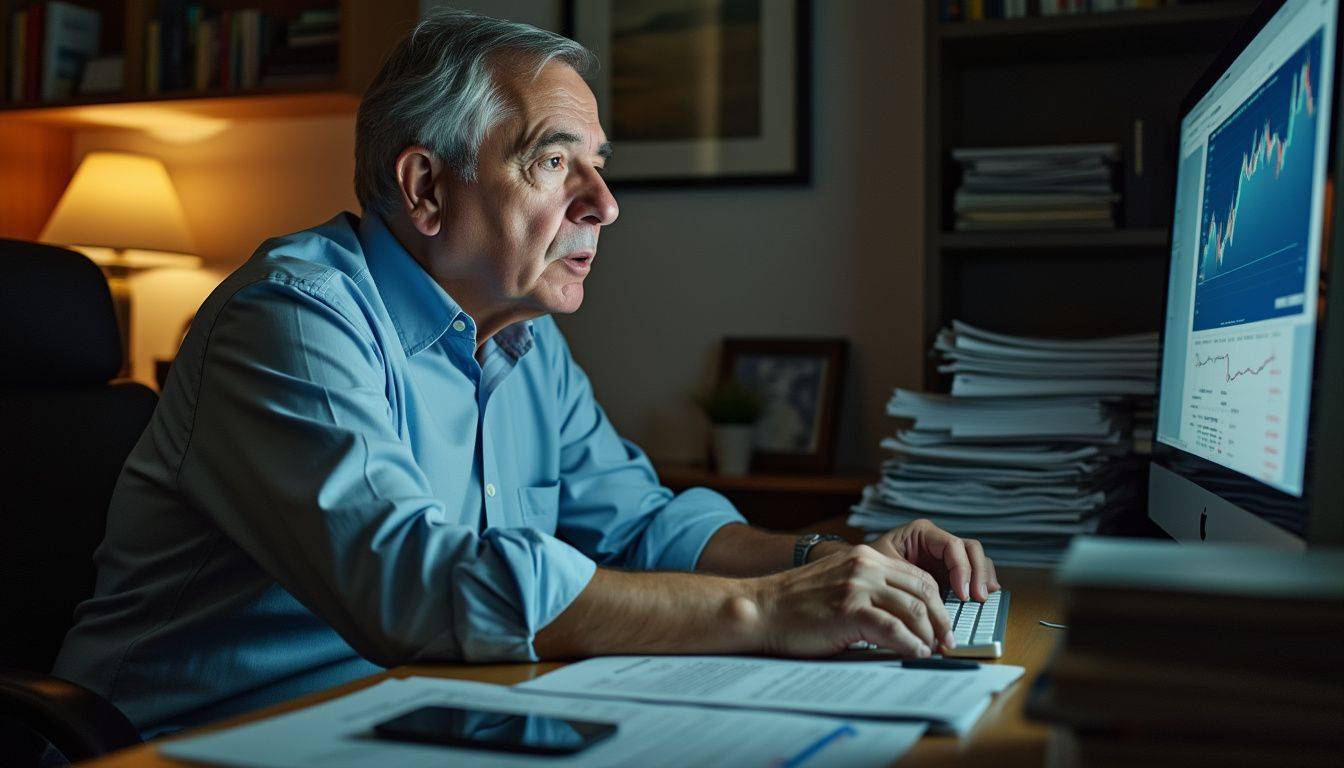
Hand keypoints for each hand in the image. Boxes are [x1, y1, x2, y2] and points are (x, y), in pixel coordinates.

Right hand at [749, 544, 955, 657]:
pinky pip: (894, 630)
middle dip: (940, 620)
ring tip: (933, 653)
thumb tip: (902, 617)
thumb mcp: (837, 583)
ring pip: (913, 611)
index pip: (917, 576)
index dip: (936, 603)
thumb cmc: (794, 604)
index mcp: (865, 557)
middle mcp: (865, 566)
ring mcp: (858, 587)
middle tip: (946, 642)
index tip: (941, 624)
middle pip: (923, 591)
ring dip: (929, 636)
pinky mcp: (850, 611)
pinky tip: (915, 655)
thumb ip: (867, 590)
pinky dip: (911, 646)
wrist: (760, 609)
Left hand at [868, 519, 998, 602]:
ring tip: (983, 598)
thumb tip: (930, 601)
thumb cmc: (867, 567)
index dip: (962, 569)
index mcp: (922, 533)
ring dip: (983, 577)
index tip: (962, 594)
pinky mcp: (948, 571)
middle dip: (977, 573)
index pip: (953, 545)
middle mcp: (937, 541)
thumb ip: (907, 578)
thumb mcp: (884, 568)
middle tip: (978, 598)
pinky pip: (972, 571)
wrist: (858, 573)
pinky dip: (980, 581)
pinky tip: (985, 595)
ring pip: (976, 558)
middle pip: (970, 549)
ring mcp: (945, 556)